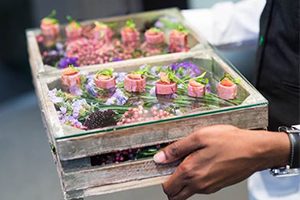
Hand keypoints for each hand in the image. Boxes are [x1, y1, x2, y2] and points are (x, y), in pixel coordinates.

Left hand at [154, 125, 289, 199]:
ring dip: (184, 182)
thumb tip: (160, 157)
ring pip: (188, 192)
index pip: (167, 188)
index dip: (162, 178)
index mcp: (190, 172)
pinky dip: (196, 180)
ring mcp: (209, 187)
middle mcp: (199, 184)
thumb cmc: (230, 141)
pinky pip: (200, 188)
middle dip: (171, 185)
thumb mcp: (199, 137)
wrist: (255, 150)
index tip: (164, 167)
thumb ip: (177, 149)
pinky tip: (202, 163)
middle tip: (174, 167)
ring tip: (191, 161)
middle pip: (175, 196)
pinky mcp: (218, 186)